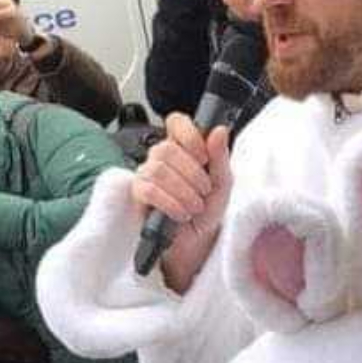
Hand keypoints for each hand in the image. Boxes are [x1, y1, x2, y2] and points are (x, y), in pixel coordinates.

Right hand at [131, 114, 231, 262]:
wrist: (196, 240)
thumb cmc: (207, 209)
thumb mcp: (222, 184)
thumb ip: (220, 157)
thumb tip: (219, 130)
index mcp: (183, 148)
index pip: (176, 122)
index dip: (189, 134)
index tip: (203, 155)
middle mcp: (162, 157)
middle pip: (167, 148)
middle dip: (192, 173)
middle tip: (204, 191)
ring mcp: (147, 174)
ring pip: (158, 170)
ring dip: (183, 191)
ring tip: (194, 207)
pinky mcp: (138, 195)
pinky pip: (149, 190)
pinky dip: (171, 203)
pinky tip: (181, 213)